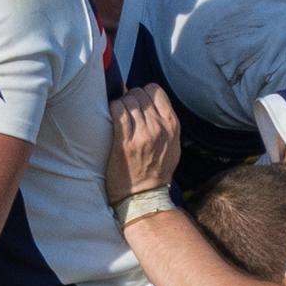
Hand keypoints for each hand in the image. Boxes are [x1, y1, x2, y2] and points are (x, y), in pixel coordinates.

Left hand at [106, 84, 179, 204]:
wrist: (145, 195)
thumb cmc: (157, 170)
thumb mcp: (173, 145)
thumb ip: (166, 123)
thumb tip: (151, 102)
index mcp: (172, 125)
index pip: (156, 90)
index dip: (143, 92)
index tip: (137, 101)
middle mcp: (159, 127)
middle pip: (139, 93)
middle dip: (129, 97)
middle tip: (125, 109)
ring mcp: (142, 134)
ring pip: (127, 100)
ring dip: (120, 103)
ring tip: (118, 115)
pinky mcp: (125, 141)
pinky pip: (117, 111)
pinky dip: (112, 109)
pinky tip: (112, 116)